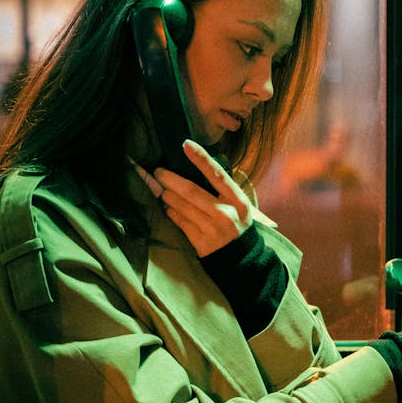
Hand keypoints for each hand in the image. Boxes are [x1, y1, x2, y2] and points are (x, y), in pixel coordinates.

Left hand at [136, 140, 253, 256]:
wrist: (243, 258)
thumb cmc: (238, 224)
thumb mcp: (239, 204)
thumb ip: (222, 188)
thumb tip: (197, 168)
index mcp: (236, 199)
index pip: (216, 174)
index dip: (200, 159)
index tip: (186, 144)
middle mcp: (225, 213)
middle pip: (191, 191)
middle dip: (170, 179)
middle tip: (158, 172)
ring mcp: (212, 228)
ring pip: (181, 206)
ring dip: (167, 196)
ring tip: (160, 189)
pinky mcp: (200, 242)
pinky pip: (179, 221)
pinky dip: (170, 212)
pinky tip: (167, 206)